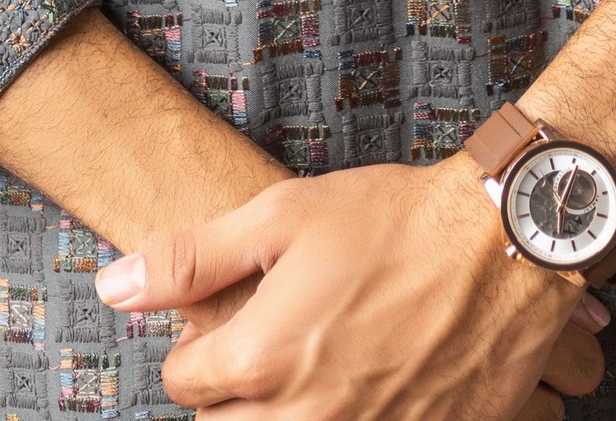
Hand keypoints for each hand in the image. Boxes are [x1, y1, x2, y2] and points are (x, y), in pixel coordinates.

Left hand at [96, 156, 608, 420]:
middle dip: (234, 396)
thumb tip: (112, 288)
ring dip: (284, 414)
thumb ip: (190, 258)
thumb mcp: (282, 215)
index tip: (224, 330)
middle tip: (268, 352)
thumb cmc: (394, 219)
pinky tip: (361, 391)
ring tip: (309, 372)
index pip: (186, 386)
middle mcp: (307, 417)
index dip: (197, 351)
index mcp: (264, 359)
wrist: (503, 242)